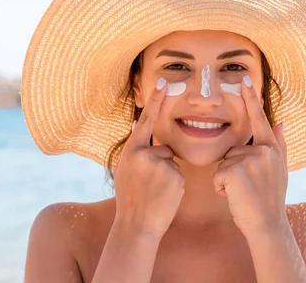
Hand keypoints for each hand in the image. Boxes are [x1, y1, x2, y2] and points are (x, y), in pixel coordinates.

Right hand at [113, 78, 184, 237]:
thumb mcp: (125, 170)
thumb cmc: (131, 198)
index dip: (155, 100)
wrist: (136, 224)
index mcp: (131, 151)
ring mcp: (160, 165)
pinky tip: (164, 196)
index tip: (165, 80)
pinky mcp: (175, 176)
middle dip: (161, 164)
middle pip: (164, 149)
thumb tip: (146, 133)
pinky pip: (180, 174)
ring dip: (168, 176)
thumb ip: (137, 151)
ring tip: (155, 192)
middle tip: (148, 186)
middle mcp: (144, 154)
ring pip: (172, 163)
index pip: (146, 120)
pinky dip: (175, 185)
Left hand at [213, 75, 288, 236]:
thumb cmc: (270, 200)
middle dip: (234, 169)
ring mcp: (249, 160)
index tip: (244, 79)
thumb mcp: (280, 171)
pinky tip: (233, 196)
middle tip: (248, 188)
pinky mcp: (234, 171)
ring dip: (227, 180)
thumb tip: (281, 122)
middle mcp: (263, 151)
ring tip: (242, 192)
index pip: (259, 120)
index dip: (251, 99)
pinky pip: (218, 175)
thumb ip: (279, 145)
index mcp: (272, 148)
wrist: (267, 226)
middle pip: (234, 150)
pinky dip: (220, 188)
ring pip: (224, 163)